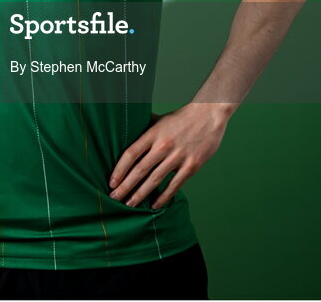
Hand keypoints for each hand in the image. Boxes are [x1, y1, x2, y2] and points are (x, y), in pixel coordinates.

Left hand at [108, 103, 229, 208]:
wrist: (209, 115)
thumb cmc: (182, 117)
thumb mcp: (160, 119)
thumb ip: (145, 127)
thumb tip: (127, 131)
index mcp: (153, 133)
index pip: (131, 153)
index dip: (119, 169)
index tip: (111, 182)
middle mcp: (163, 146)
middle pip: (140, 170)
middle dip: (125, 187)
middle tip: (114, 198)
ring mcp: (177, 157)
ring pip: (154, 180)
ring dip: (140, 194)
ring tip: (129, 204)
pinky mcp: (191, 166)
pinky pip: (174, 186)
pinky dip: (163, 197)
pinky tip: (154, 205)